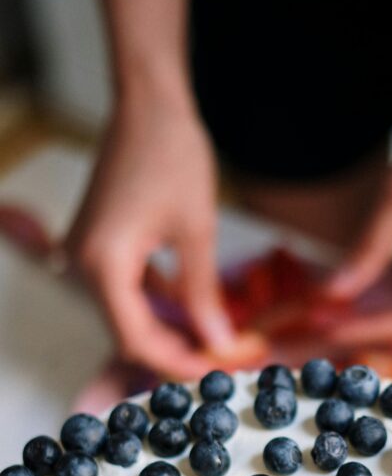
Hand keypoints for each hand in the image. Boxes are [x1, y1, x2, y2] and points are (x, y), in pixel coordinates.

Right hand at [66, 92, 264, 376]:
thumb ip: (204, 296)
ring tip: (213, 339)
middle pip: (129, 333)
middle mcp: (84, 264)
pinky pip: (125, 290)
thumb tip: (220, 344)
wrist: (147, 103)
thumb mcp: (197, 233)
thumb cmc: (173, 157)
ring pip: (127, 315)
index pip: (136, 341)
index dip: (177, 363)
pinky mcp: (97, 244)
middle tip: (223, 359)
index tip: (216, 372)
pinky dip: (157, 305)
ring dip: (169, 330)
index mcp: (104, 265)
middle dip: (176, 350)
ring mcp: (86, 254)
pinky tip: (191, 309)